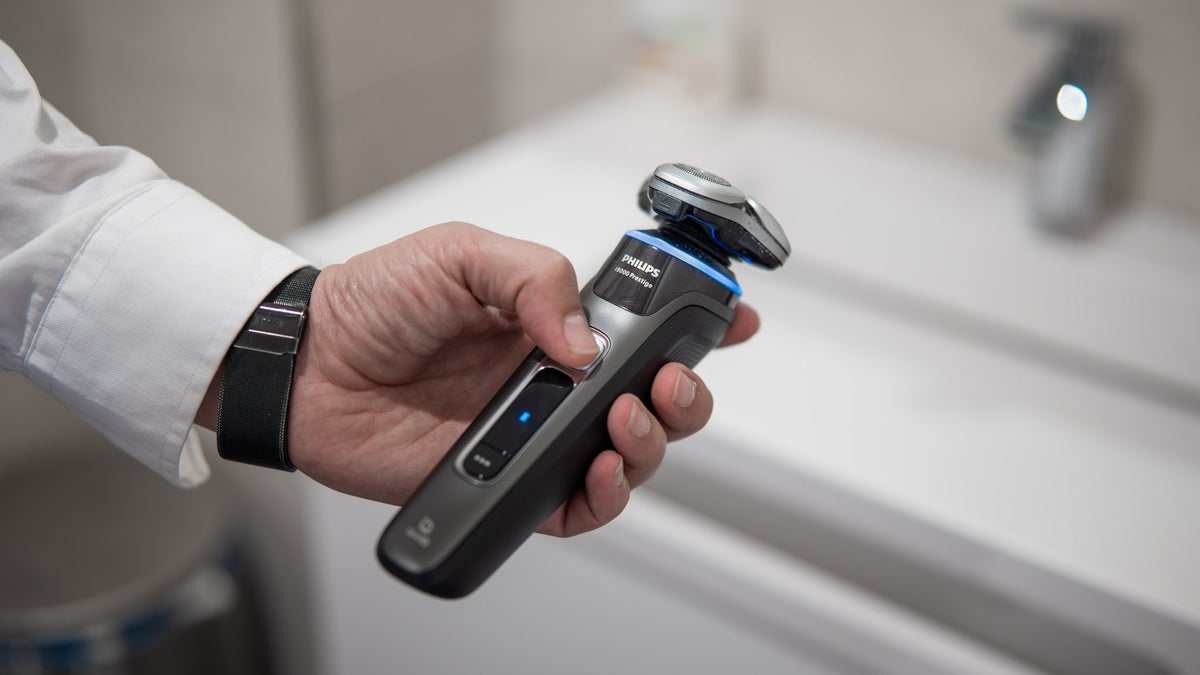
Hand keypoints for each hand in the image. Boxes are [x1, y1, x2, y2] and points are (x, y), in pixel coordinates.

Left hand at [211, 222, 758, 536]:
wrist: (307, 366)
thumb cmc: (374, 303)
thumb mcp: (462, 254)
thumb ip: (536, 281)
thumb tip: (589, 344)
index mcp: (552, 322)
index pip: (644, 327)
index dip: (697, 327)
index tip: (736, 321)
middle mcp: (555, 381)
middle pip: (654, 400)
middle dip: (684, 395)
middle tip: (664, 381)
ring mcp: (535, 433)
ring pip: (629, 455)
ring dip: (651, 442)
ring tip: (623, 419)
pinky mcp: (508, 482)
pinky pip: (576, 505)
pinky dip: (605, 496)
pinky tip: (600, 471)